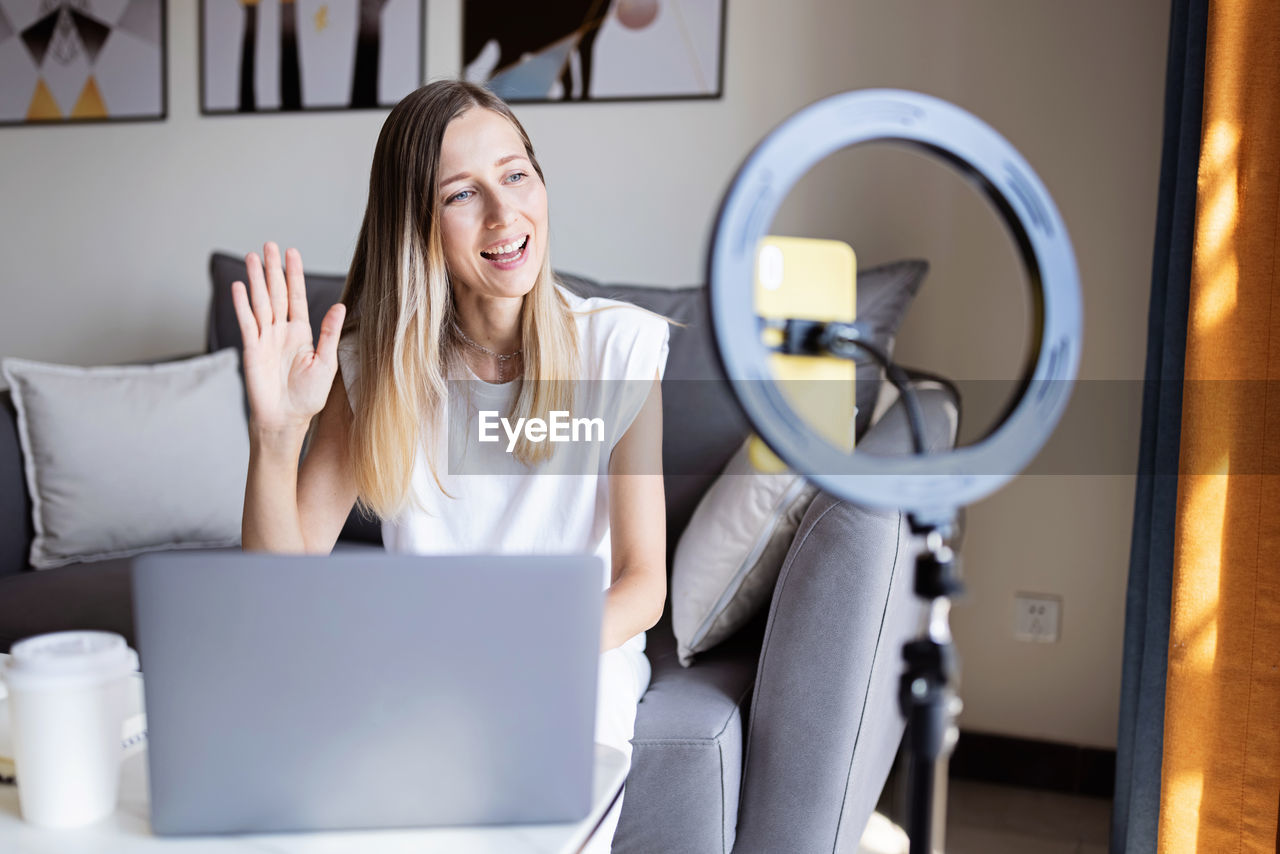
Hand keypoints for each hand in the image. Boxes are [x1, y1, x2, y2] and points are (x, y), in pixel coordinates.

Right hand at [231, 242, 345, 437]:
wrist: (287, 419)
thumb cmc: (308, 396)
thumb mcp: (326, 362)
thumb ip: (330, 333)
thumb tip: (339, 306)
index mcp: (301, 333)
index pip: (296, 297)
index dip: (293, 274)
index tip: (291, 253)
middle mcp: (281, 332)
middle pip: (276, 293)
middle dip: (272, 269)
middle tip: (268, 245)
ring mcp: (265, 339)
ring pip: (260, 303)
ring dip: (255, 280)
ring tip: (251, 257)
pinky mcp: (252, 350)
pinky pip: (247, 323)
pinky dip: (242, 305)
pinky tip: (239, 287)